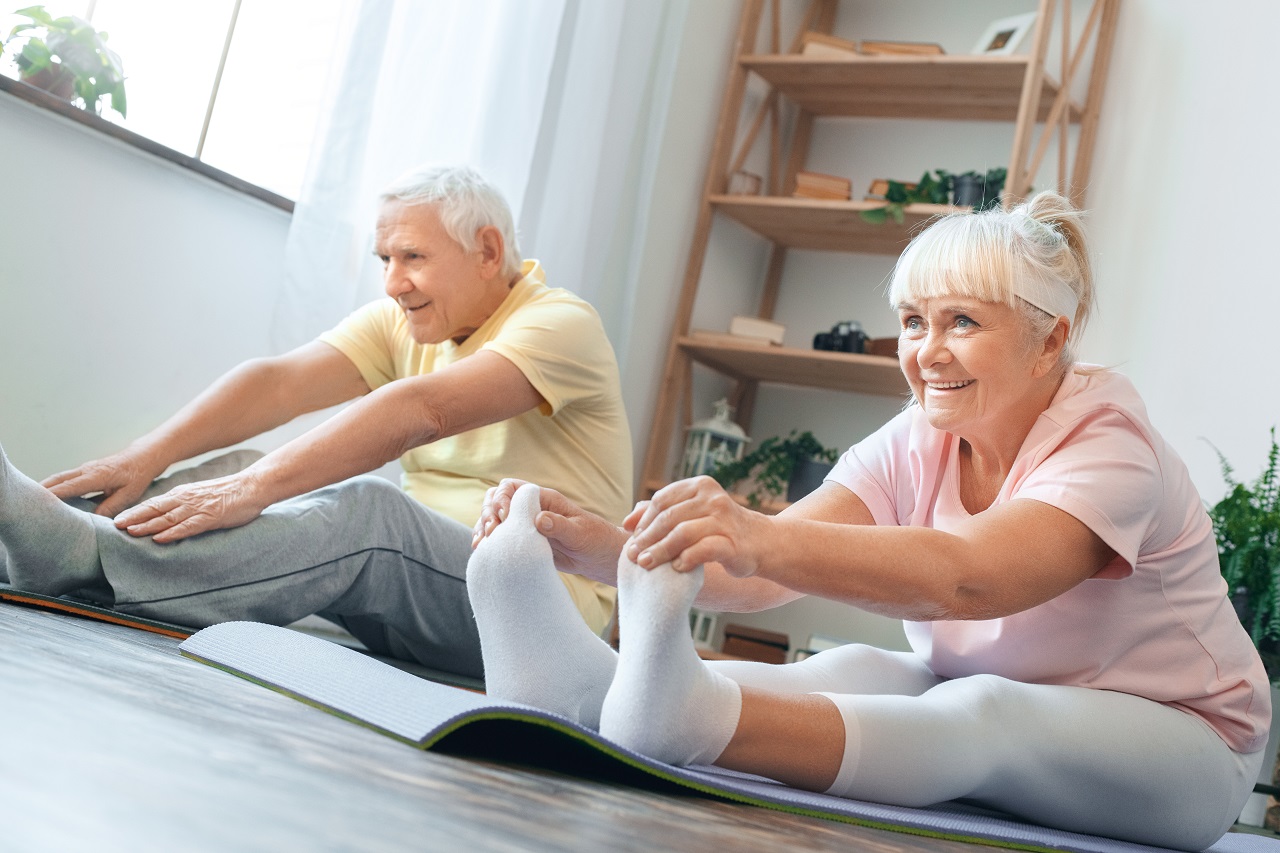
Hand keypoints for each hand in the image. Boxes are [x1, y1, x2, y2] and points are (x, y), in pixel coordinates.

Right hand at [41, 448, 166, 517]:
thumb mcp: (129, 494)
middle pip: (57, 480)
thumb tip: (93, 520)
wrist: (142, 458)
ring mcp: (84, 469)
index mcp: (96, 476)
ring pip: (58, 478)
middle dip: (40, 491)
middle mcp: (86, 471)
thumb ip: (111, 507)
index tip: (38, 505)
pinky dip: (53, 486)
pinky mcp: (85, 471)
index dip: (52, 496)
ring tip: (32, 502)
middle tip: (27, 505)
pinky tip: (48, 497)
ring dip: (44, 488)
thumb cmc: (137, 476)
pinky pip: (64, 478)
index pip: (68, 487)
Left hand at [112, 472, 268, 542]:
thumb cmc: (230, 493)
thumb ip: (186, 504)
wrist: (252, 485)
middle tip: (115, 526)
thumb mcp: (202, 495)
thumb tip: (169, 515)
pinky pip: (189, 526)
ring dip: (148, 525)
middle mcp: (186, 499)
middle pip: (155, 509)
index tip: (118, 520)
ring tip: (131, 532)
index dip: (135, 512)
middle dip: (134, 518)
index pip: (154, 503)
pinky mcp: (211, 517)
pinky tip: (161, 538)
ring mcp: (198, 508)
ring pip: (168, 518)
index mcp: (183, 494)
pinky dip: (174, 532)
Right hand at [473, 478, 626, 581]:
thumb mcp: (580, 533)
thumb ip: (559, 526)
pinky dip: (489, 542)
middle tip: (491, 533)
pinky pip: (501, 538)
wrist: (601, 559)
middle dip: (488, 513)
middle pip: (497, 501)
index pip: (512, 488)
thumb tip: (538, 519)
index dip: (502, 499)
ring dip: (485, 528)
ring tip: (482, 544)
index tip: (505, 518)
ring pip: (495, 519)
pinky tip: (482, 550)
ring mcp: (526, 526)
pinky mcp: (525, 543)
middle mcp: (532, 510)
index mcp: (544, 499)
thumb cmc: (596, 540)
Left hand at [623, 475, 764, 577]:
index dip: (644, 521)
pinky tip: (675, 568)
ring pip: (682, 532)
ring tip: (646, 563)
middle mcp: (712, 497)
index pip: (662, 500)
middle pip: (669, 517)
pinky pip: (703, 549)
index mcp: (700, 486)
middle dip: (647, 538)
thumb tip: (627, 522)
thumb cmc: (720, 529)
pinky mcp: (733, 542)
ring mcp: (724, 518)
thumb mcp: (692, 514)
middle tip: (632, 555)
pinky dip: (685, 559)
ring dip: (660, 550)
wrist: (761, 542)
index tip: (631, 539)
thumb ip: (661, 513)